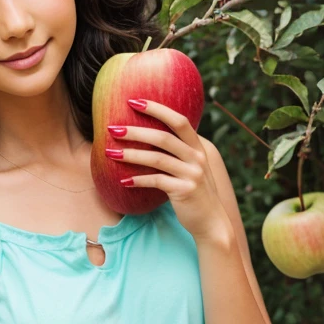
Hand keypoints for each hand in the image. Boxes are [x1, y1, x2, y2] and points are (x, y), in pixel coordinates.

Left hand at [107, 98, 228, 241]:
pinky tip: (123, 181)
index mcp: (198, 147)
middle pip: (163, 137)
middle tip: (112, 128)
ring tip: (110, 153)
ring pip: (157, 159)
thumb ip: (179, 153)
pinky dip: (138, 180)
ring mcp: (192, 174)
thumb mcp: (192, 168)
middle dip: (136, 131)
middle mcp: (197, 157)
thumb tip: (152, 137)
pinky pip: (156, 181)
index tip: (133, 101)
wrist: (212, 222)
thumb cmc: (195, 194)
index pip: (179, 120)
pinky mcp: (184, 191)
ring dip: (132, 155)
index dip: (157, 108)